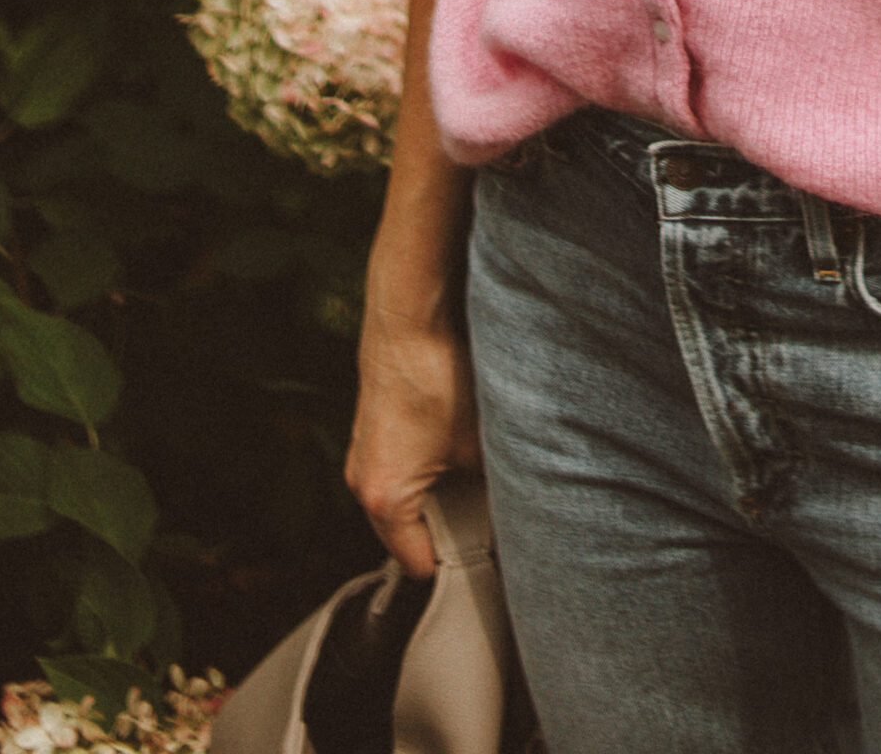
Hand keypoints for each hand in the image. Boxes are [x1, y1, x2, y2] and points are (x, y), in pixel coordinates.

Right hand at [345, 299, 481, 577]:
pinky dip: (425, 467)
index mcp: (385, 500)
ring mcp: (362, 456)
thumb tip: (517, 506)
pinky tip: (454, 444)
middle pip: (408, 534)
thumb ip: (491, 486)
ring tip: (473, 474)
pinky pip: (399, 469)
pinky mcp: (370, 430)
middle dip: (448, 526)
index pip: (420, 563)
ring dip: (437, 493)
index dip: (459, 560)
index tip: (490, 552)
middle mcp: (363, 484)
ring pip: (405, 499)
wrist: (407, 316)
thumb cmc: (437, 378)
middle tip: (487, 514)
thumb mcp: (478, 443)